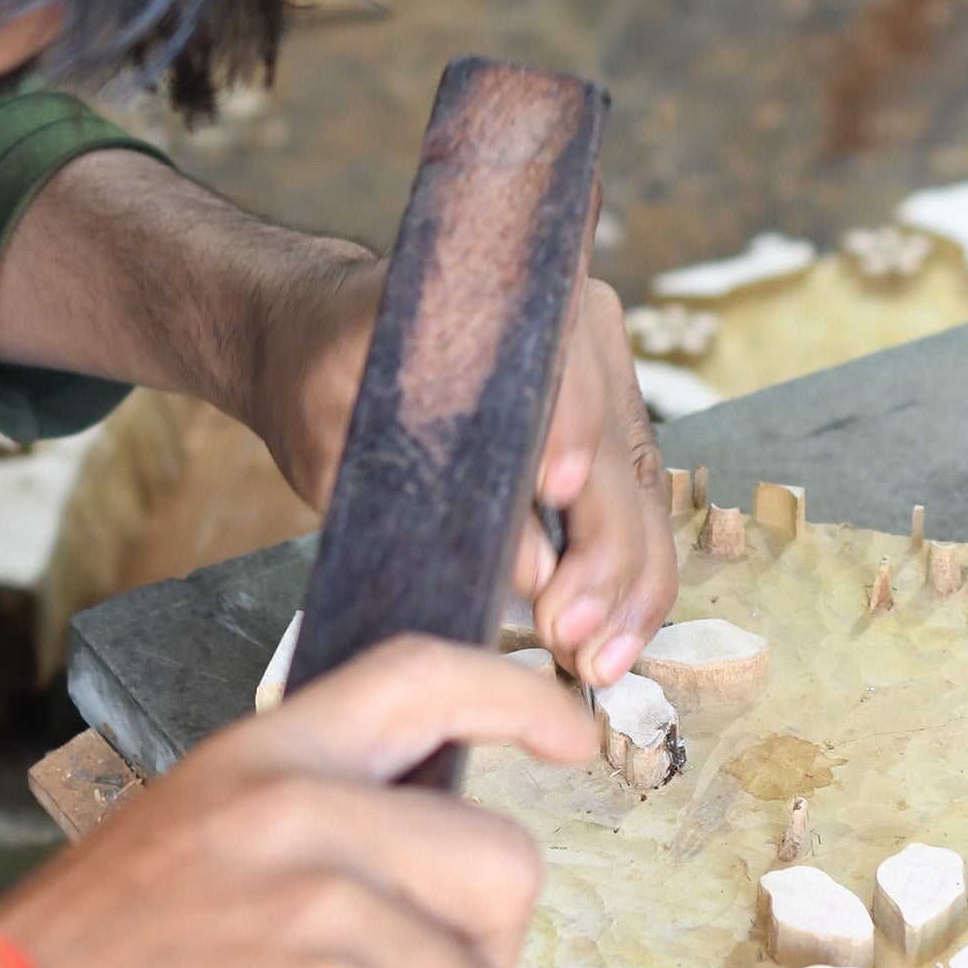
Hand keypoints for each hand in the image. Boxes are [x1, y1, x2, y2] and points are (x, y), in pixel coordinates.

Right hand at [0, 639, 594, 967]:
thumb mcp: (173, 865)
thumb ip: (289, 858)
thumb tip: (411, 921)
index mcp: (260, 766)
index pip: (418, 675)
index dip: (514, 697)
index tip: (569, 730)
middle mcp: (301, 816)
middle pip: (502, 866)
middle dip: (481, 966)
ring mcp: (322, 912)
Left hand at [267, 269, 677, 692]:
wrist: (327, 349)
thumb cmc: (324, 382)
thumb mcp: (345, 433)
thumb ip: (432, 488)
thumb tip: (535, 572)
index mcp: (513, 307)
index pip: (563, 371)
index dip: (568, 431)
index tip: (557, 493)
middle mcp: (579, 338)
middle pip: (617, 453)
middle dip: (606, 556)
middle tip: (572, 637)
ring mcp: (604, 392)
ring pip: (642, 498)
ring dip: (629, 587)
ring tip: (598, 660)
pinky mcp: (607, 445)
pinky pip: (638, 516)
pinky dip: (630, 583)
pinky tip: (612, 642)